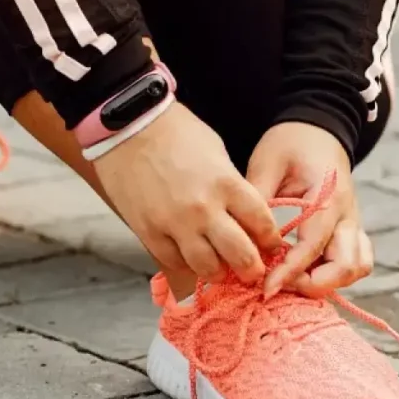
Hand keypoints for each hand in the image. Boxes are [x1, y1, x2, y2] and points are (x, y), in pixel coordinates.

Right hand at [92, 103, 280, 283]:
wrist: (128, 127)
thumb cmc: (175, 132)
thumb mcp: (216, 152)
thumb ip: (231, 186)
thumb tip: (241, 214)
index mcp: (227, 184)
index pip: (262, 225)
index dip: (270, 240)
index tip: (269, 244)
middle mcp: (204, 209)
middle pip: (241, 256)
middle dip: (252, 268)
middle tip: (252, 270)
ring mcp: (175, 224)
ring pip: (207, 268)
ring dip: (218, 271)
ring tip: (220, 267)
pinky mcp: (149, 232)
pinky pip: (174, 262)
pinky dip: (185, 264)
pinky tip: (189, 257)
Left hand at [246, 121, 372, 298]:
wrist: (316, 130)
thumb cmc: (289, 143)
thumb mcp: (267, 163)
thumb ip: (258, 199)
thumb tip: (242, 238)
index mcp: (328, 197)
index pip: (313, 247)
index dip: (289, 272)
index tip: (265, 288)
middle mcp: (348, 214)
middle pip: (347, 266)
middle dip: (313, 284)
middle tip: (278, 284)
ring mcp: (353, 223)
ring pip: (358, 268)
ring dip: (328, 282)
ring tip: (291, 279)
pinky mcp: (351, 230)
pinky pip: (356, 261)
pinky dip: (336, 274)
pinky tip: (306, 271)